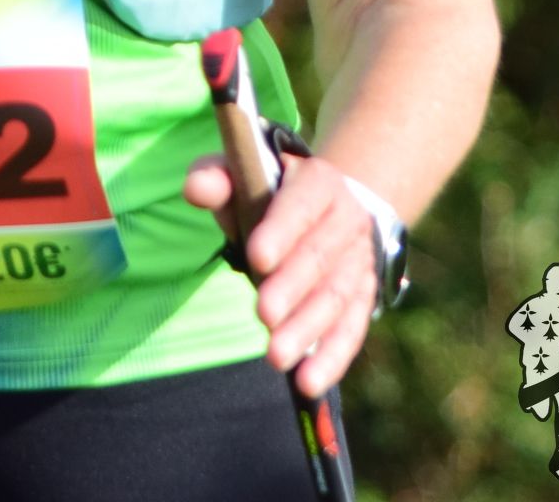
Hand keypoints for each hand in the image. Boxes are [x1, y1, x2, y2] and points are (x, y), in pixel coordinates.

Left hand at [182, 151, 378, 397]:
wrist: (323, 207)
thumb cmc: (266, 191)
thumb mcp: (242, 176)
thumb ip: (217, 180)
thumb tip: (195, 189)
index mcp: (320, 181)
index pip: (302, 205)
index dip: (281, 230)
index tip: (256, 257)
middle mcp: (348, 219)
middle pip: (321, 257)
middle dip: (292, 288)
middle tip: (262, 315)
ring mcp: (360, 260)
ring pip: (337, 298)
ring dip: (308, 330)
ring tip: (276, 358)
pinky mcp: (364, 296)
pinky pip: (352, 329)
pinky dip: (332, 358)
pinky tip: (309, 383)